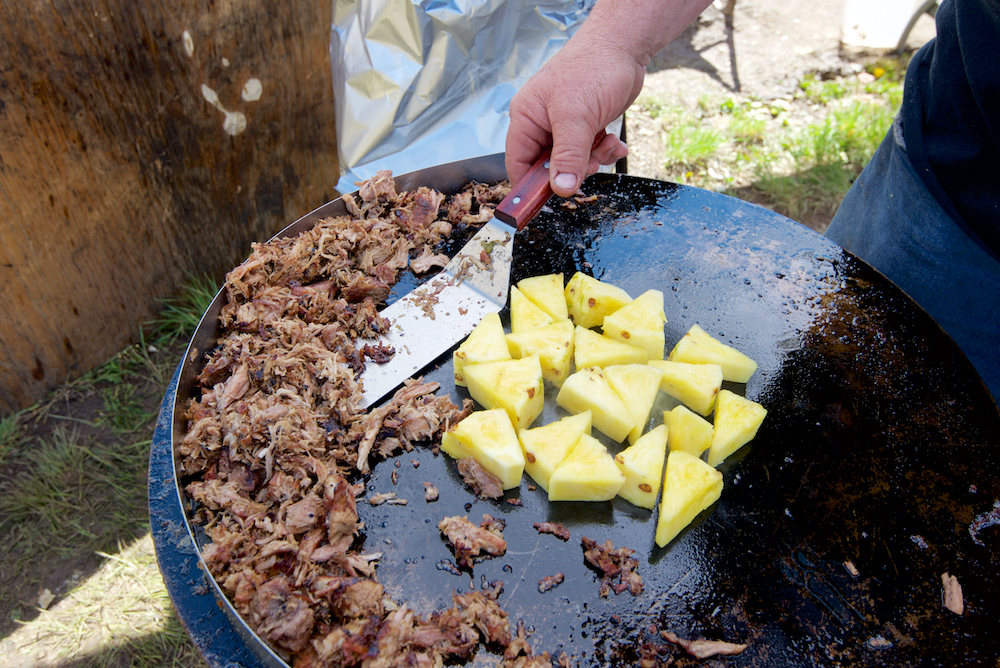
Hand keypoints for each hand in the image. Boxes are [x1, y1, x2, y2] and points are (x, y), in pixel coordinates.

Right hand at [505, 36, 639, 196]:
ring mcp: (565, 125)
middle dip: (571, 170)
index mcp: (527, 117)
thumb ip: (568, 156)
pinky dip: (603, 151)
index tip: (543, 203)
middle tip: (588, 163)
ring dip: (592, 160)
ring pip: (572, 162)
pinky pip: (589, 152)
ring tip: (604, 144)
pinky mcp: (586, 125)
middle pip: (547, 167)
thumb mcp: (577, 117)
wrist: (625, 46)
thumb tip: (561, 188)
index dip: (529, 186)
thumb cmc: (593, 67)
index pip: (518, 163)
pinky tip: (613, 141)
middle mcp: (542, 123)